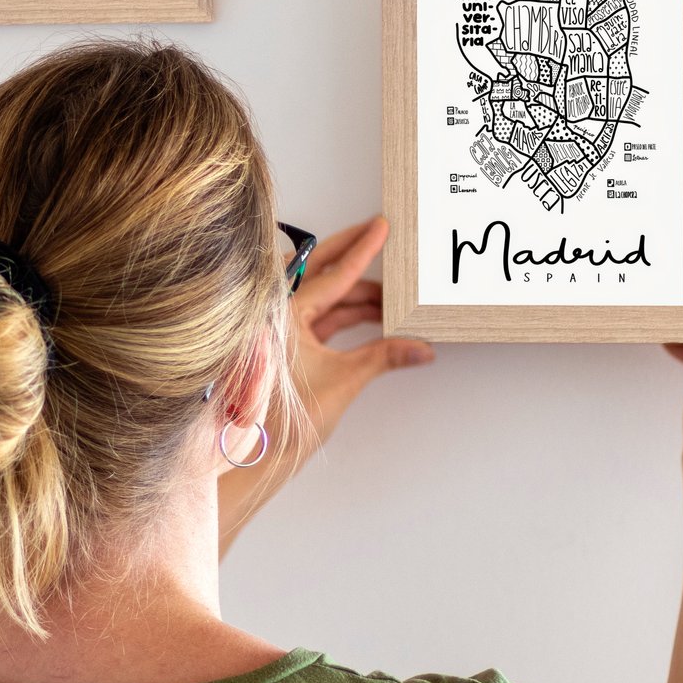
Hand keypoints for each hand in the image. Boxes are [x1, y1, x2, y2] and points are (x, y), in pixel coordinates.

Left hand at [282, 217, 434, 452]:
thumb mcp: (343, 382)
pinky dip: (347, 314)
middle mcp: (277, 313)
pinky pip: (321, 316)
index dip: (361, 250)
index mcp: (283, 314)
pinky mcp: (287, 343)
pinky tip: (375, 314)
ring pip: (323, 296)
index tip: (380, 228)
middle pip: (319, 272)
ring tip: (393, 292)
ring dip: (357, 294)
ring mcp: (281, 327)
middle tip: (378, 231)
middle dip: (352, 252)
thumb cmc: (284, 422)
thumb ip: (384, 357)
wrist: (259, 455)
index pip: (331, 274)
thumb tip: (422, 348)